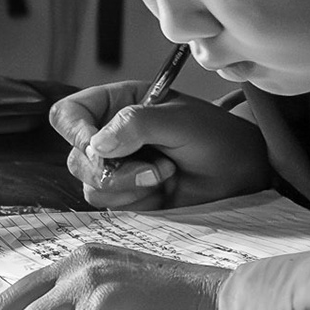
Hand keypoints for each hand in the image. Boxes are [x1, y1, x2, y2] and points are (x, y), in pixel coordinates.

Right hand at [53, 83, 271, 210]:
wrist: (240, 174)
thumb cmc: (216, 136)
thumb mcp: (180, 120)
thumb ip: (138, 124)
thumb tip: (97, 144)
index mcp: (117, 104)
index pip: (69, 114)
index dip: (75, 131)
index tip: (98, 147)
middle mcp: (110, 135)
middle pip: (74, 156)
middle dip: (111, 169)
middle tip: (154, 167)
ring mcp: (117, 168)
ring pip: (89, 184)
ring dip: (128, 185)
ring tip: (165, 174)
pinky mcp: (126, 196)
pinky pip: (109, 205)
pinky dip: (135, 201)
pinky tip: (162, 190)